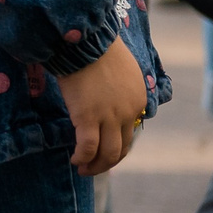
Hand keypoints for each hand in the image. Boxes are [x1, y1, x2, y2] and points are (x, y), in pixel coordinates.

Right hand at [58, 38, 147, 175]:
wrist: (87, 43)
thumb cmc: (100, 50)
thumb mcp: (123, 72)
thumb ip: (122, 90)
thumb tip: (109, 99)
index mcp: (138, 102)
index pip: (129, 132)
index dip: (115, 144)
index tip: (101, 147)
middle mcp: (127, 114)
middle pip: (121, 148)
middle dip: (108, 162)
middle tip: (94, 167)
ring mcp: (108, 118)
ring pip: (107, 153)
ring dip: (96, 166)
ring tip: (84, 169)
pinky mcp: (87, 118)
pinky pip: (87, 147)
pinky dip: (82, 157)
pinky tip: (75, 160)